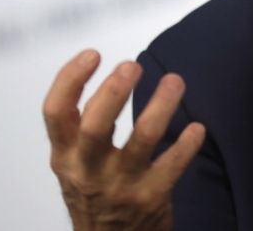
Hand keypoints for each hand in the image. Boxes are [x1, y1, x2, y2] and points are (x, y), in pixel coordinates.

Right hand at [43, 49, 205, 230]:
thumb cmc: (92, 193)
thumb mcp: (72, 163)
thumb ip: (79, 128)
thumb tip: (107, 75)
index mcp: (64, 155)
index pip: (55, 112)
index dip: (70, 79)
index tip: (93, 54)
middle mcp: (87, 170)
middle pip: (95, 125)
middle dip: (114, 91)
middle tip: (132, 65)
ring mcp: (120, 185)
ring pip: (142, 139)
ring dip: (161, 106)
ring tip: (174, 81)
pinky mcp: (150, 197)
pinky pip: (172, 166)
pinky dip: (186, 144)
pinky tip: (197, 127)